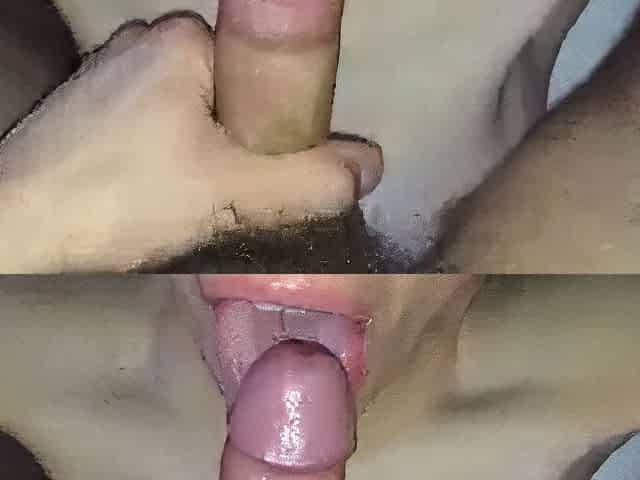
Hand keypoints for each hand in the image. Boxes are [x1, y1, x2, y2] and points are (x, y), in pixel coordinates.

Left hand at [0, 13, 382, 272]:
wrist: (15, 229)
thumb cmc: (124, 200)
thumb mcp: (233, 195)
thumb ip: (310, 182)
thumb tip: (369, 167)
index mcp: (185, 41)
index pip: (265, 79)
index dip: (278, 133)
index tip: (261, 177)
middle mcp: (148, 42)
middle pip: (232, 100)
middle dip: (240, 150)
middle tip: (222, 199)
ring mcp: (114, 72)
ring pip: (194, 116)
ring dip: (205, 157)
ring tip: (184, 201)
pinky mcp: (91, 105)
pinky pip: (157, 124)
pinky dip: (169, 156)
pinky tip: (151, 192)